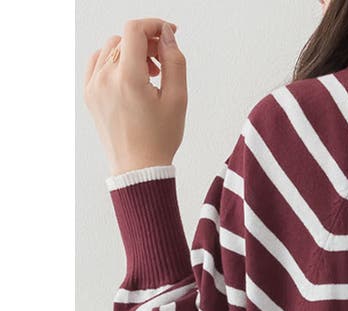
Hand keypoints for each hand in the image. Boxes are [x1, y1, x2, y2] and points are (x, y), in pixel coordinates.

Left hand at [83, 18, 185, 175]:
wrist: (139, 168)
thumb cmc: (160, 139)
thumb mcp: (178, 100)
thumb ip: (174, 61)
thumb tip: (167, 35)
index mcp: (128, 78)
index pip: (135, 30)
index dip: (154, 25)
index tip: (169, 32)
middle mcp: (106, 78)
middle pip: (124, 39)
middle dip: (146, 42)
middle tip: (163, 62)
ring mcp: (94, 85)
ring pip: (110, 49)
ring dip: (131, 53)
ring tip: (149, 75)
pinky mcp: (89, 94)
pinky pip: (97, 63)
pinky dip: (114, 62)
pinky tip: (130, 78)